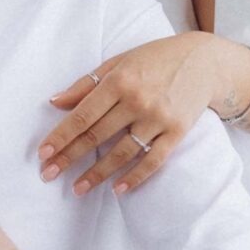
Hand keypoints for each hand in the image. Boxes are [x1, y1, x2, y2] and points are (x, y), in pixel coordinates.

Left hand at [40, 33, 235, 195]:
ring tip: (77, 189)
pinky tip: (117, 190)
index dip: (61, 136)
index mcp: (119, 80)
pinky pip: (153, 160)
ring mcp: (158, 118)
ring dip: (97, 174)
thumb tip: (55, 102)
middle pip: (97, 135)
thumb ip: (87, 84)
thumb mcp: (119, 62)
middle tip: (48, 175)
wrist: (205, 62)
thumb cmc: (156, 59)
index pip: (83, 115)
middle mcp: (137, 100)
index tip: (44, 153)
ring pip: (121, 152)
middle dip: (70, 157)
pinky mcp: (177, 131)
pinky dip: (134, 177)